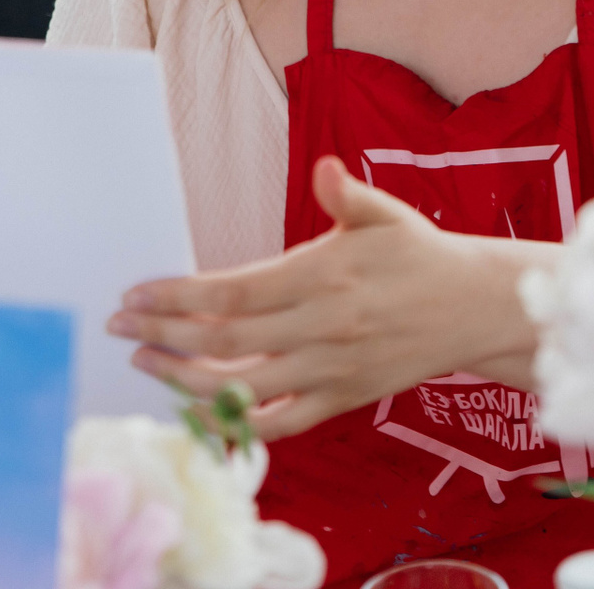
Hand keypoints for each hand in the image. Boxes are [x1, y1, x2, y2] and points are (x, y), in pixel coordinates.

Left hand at [107, 157, 552, 438]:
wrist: (473, 308)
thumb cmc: (419, 254)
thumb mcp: (387, 215)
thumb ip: (347, 195)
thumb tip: (324, 169)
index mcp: (326, 275)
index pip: (234, 292)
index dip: (178, 296)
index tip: (136, 294)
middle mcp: (324, 328)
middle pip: (226, 341)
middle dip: (164, 333)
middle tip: (121, 324)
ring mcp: (331, 370)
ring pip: (243, 387)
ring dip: (184, 378)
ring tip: (146, 360)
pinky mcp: (341, 400)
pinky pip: (279, 423)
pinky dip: (235, 424)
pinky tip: (198, 409)